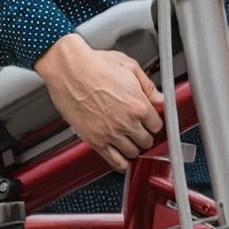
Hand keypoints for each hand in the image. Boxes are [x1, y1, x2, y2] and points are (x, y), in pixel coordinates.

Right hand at [34, 34, 163, 172]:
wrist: (68, 69)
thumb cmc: (94, 65)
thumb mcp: (129, 67)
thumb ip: (148, 86)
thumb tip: (160, 98)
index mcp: (138, 105)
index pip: (157, 125)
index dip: (153, 123)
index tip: (149, 121)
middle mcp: (126, 122)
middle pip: (146, 141)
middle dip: (144, 135)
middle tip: (139, 130)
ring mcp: (110, 133)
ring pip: (132, 153)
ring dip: (133, 148)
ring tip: (129, 141)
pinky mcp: (94, 140)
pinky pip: (114, 161)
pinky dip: (121, 163)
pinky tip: (122, 158)